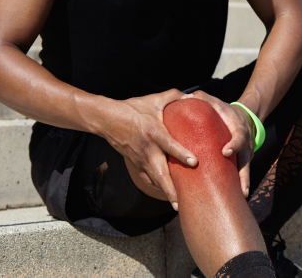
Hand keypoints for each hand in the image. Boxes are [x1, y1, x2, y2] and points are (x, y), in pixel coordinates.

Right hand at [99, 89, 197, 210]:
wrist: (107, 119)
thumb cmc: (133, 108)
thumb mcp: (154, 99)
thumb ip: (174, 96)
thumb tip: (193, 96)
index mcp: (154, 132)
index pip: (169, 145)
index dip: (181, 154)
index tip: (194, 162)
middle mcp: (147, 149)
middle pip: (160, 173)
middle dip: (171, 189)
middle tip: (182, 202)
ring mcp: (140, 159)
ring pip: (154, 180)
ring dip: (166, 193)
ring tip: (179, 206)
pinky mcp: (135, 164)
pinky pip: (148, 179)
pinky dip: (158, 187)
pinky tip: (168, 195)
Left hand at [184, 90, 254, 197]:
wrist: (244, 117)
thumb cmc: (224, 111)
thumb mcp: (216, 102)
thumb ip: (202, 99)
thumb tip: (187, 97)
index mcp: (239, 128)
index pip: (239, 136)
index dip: (234, 145)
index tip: (225, 152)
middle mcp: (246, 143)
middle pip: (247, 160)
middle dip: (244, 175)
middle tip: (240, 189)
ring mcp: (247, 153)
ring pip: (246, 170)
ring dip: (243, 184)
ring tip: (240, 198)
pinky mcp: (243, 161)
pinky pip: (241, 173)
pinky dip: (238, 185)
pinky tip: (232, 198)